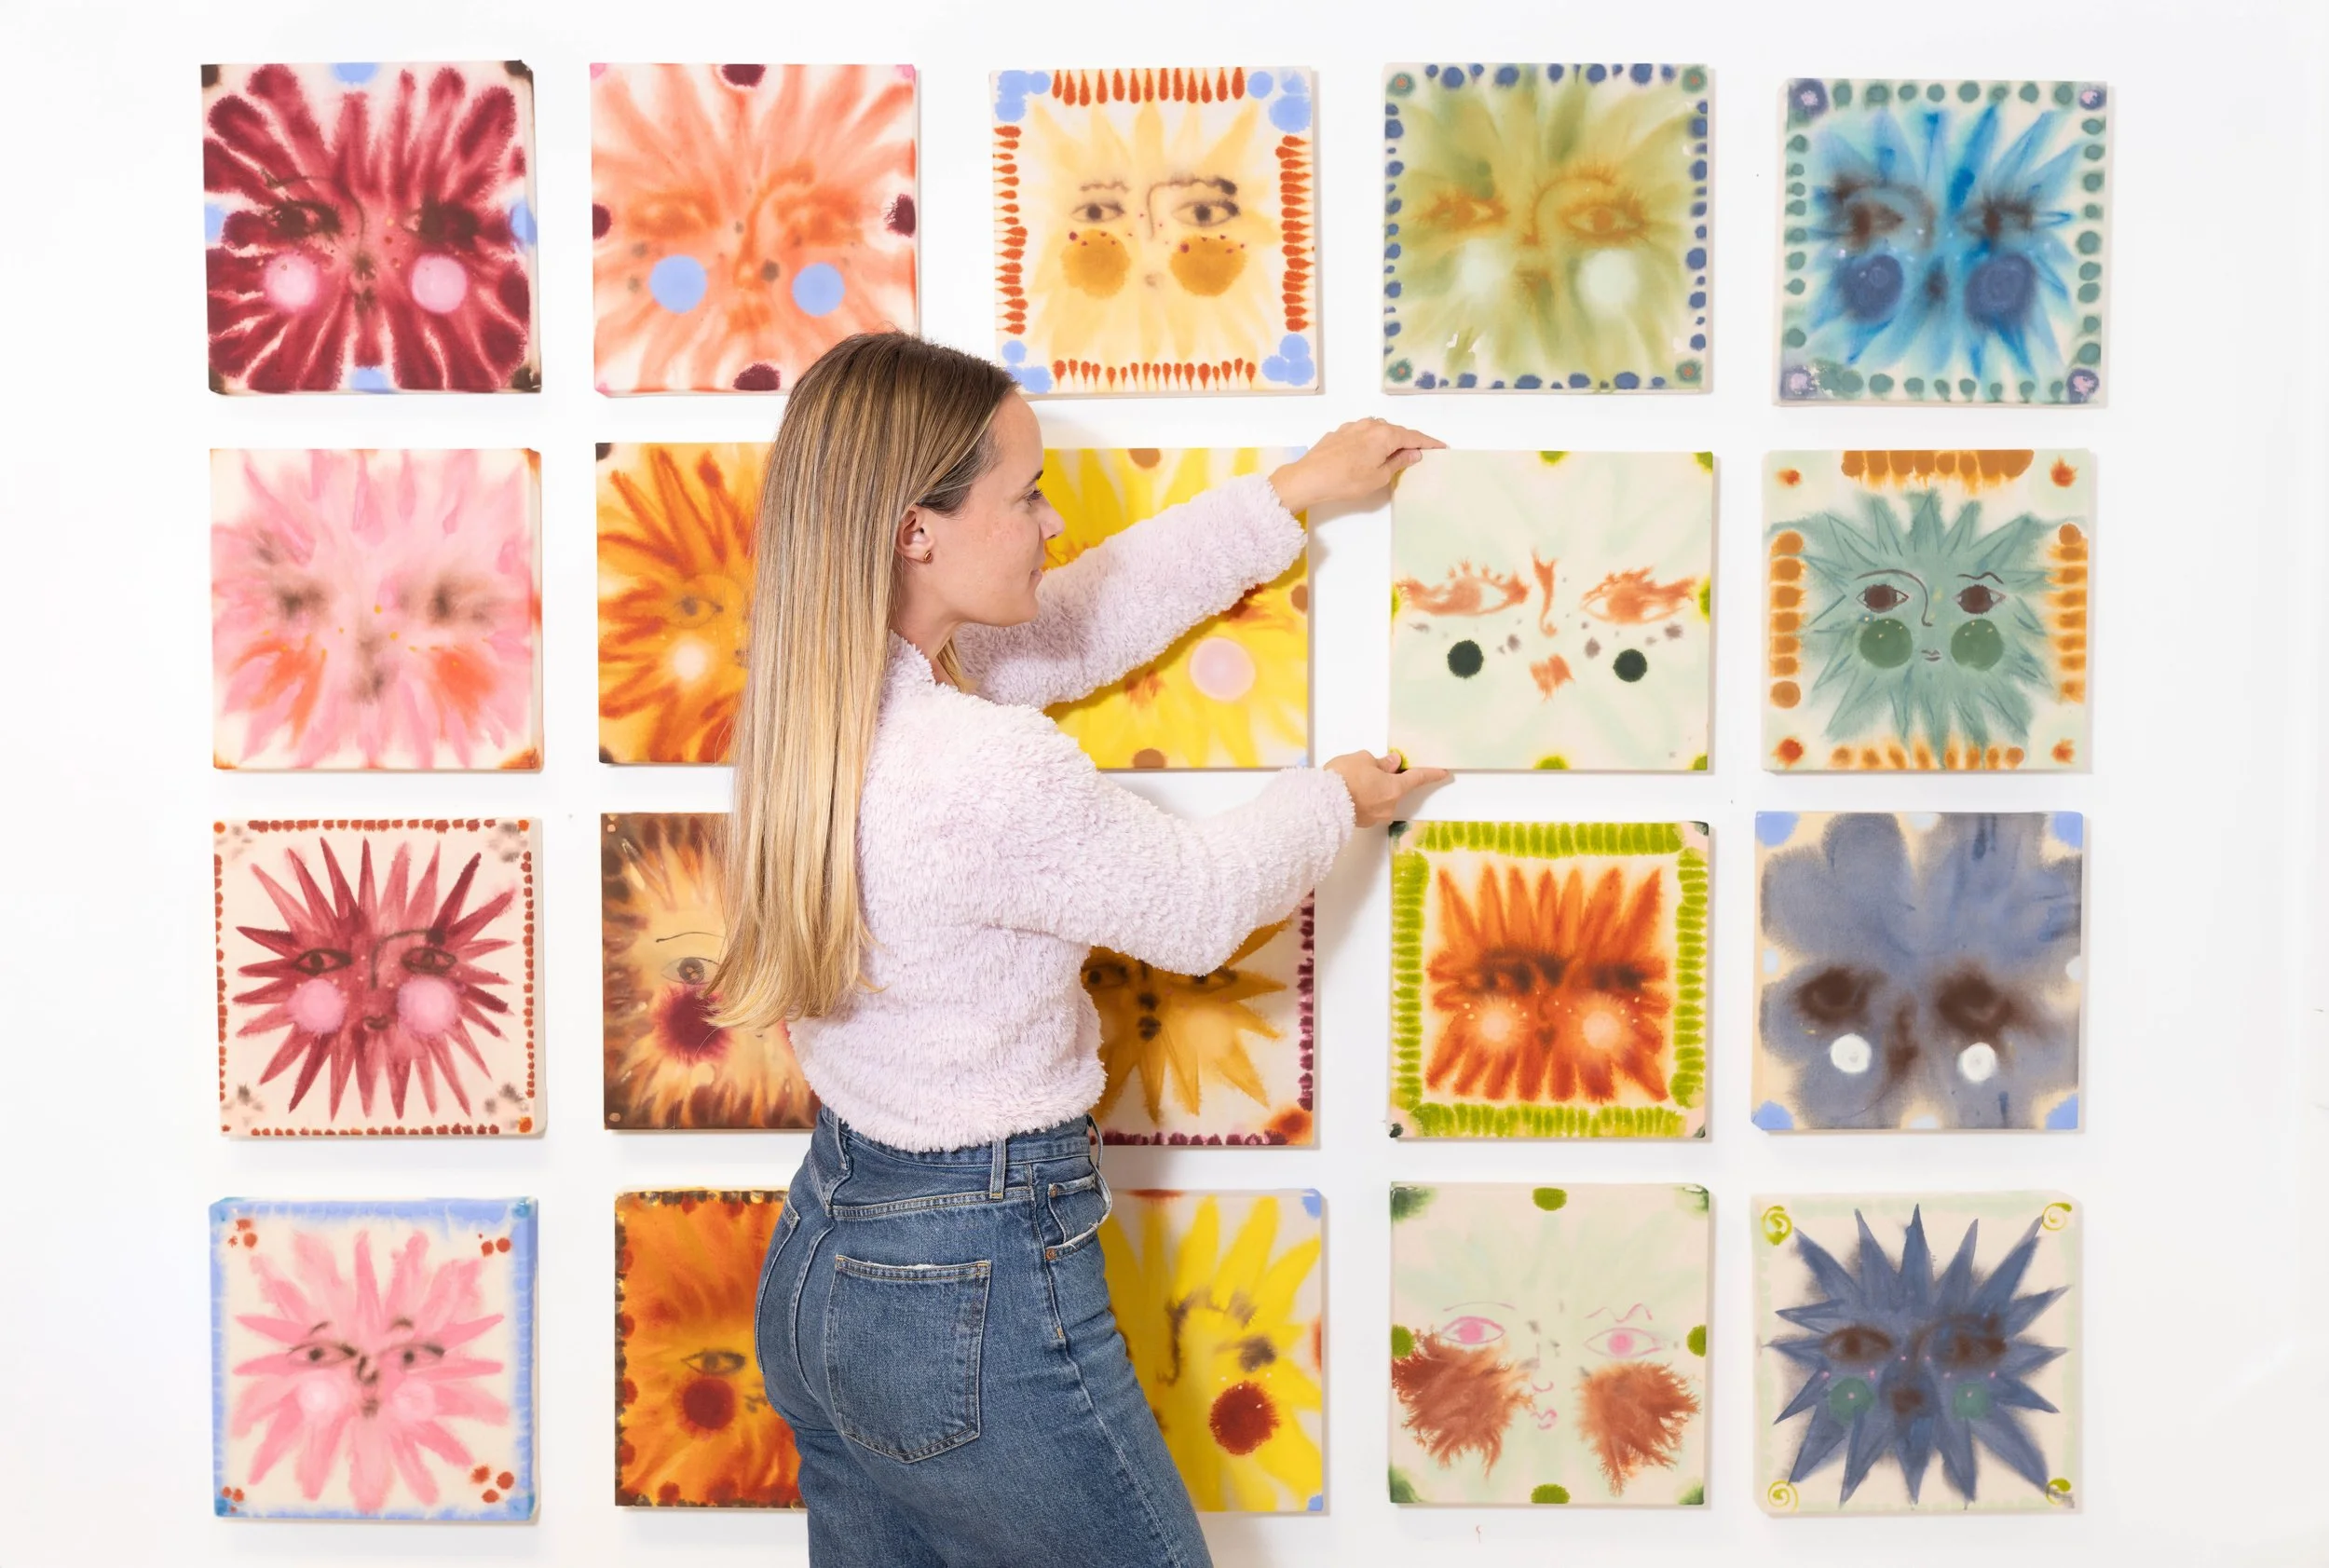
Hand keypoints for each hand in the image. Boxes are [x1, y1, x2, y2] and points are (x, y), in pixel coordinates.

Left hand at [1268, 418, 1444, 513]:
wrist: (1308, 478)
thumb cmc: (1346, 481)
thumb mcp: (1378, 477)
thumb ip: (1398, 462)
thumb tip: (1413, 453)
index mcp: (1385, 434)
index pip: (1414, 436)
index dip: (1429, 443)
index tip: (1441, 447)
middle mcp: (1370, 424)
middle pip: (1396, 431)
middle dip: (1408, 441)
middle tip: (1419, 454)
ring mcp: (1353, 426)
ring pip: (1378, 430)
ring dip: (1389, 440)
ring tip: (1394, 455)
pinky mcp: (1339, 432)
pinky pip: (1363, 434)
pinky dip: (1372, 441)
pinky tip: (1369, 454)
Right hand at [1324, 749, 1450, 829]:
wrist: (1320, 804)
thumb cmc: (1343, 779)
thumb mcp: (1363, 759)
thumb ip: (1381, 762)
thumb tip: (1392, 763)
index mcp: (1395, 788)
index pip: (1417, 778)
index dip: (1431, 774)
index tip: (1443, 773)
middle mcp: (1389, 806)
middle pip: (1395, 789)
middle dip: (1386, 779)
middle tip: (1368, 769)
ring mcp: (1376, 817)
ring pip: (1380, 798)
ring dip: (1373, 789)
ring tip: (1351, 780)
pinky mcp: (1362, 823)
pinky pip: (1368, 807)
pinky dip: (1363, 799)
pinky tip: (1348, 792)